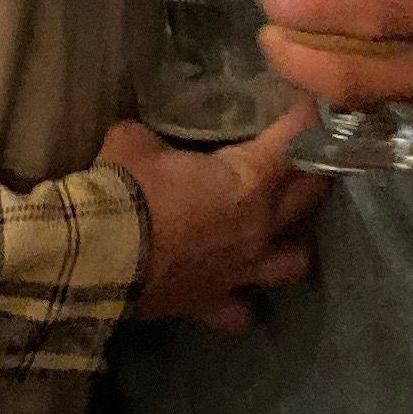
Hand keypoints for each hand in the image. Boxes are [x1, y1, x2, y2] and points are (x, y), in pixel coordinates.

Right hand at [102, 110, 327, 333]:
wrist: (98, 257)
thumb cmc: (125, 189)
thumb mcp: (135, 141)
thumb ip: (154, 137)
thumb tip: (149, 140)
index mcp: (247, 183)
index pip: (293, 142)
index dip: (306, 117)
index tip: (311, 102)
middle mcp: (257, 229)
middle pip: (308, 197)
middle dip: (314, 169)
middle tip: (304, 153)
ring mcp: (240, 272)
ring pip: (294, 262)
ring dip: (294, 243)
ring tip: (282, 229)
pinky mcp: (211, 304)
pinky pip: (239, 311)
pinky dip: (241, 300)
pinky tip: (235, 289)